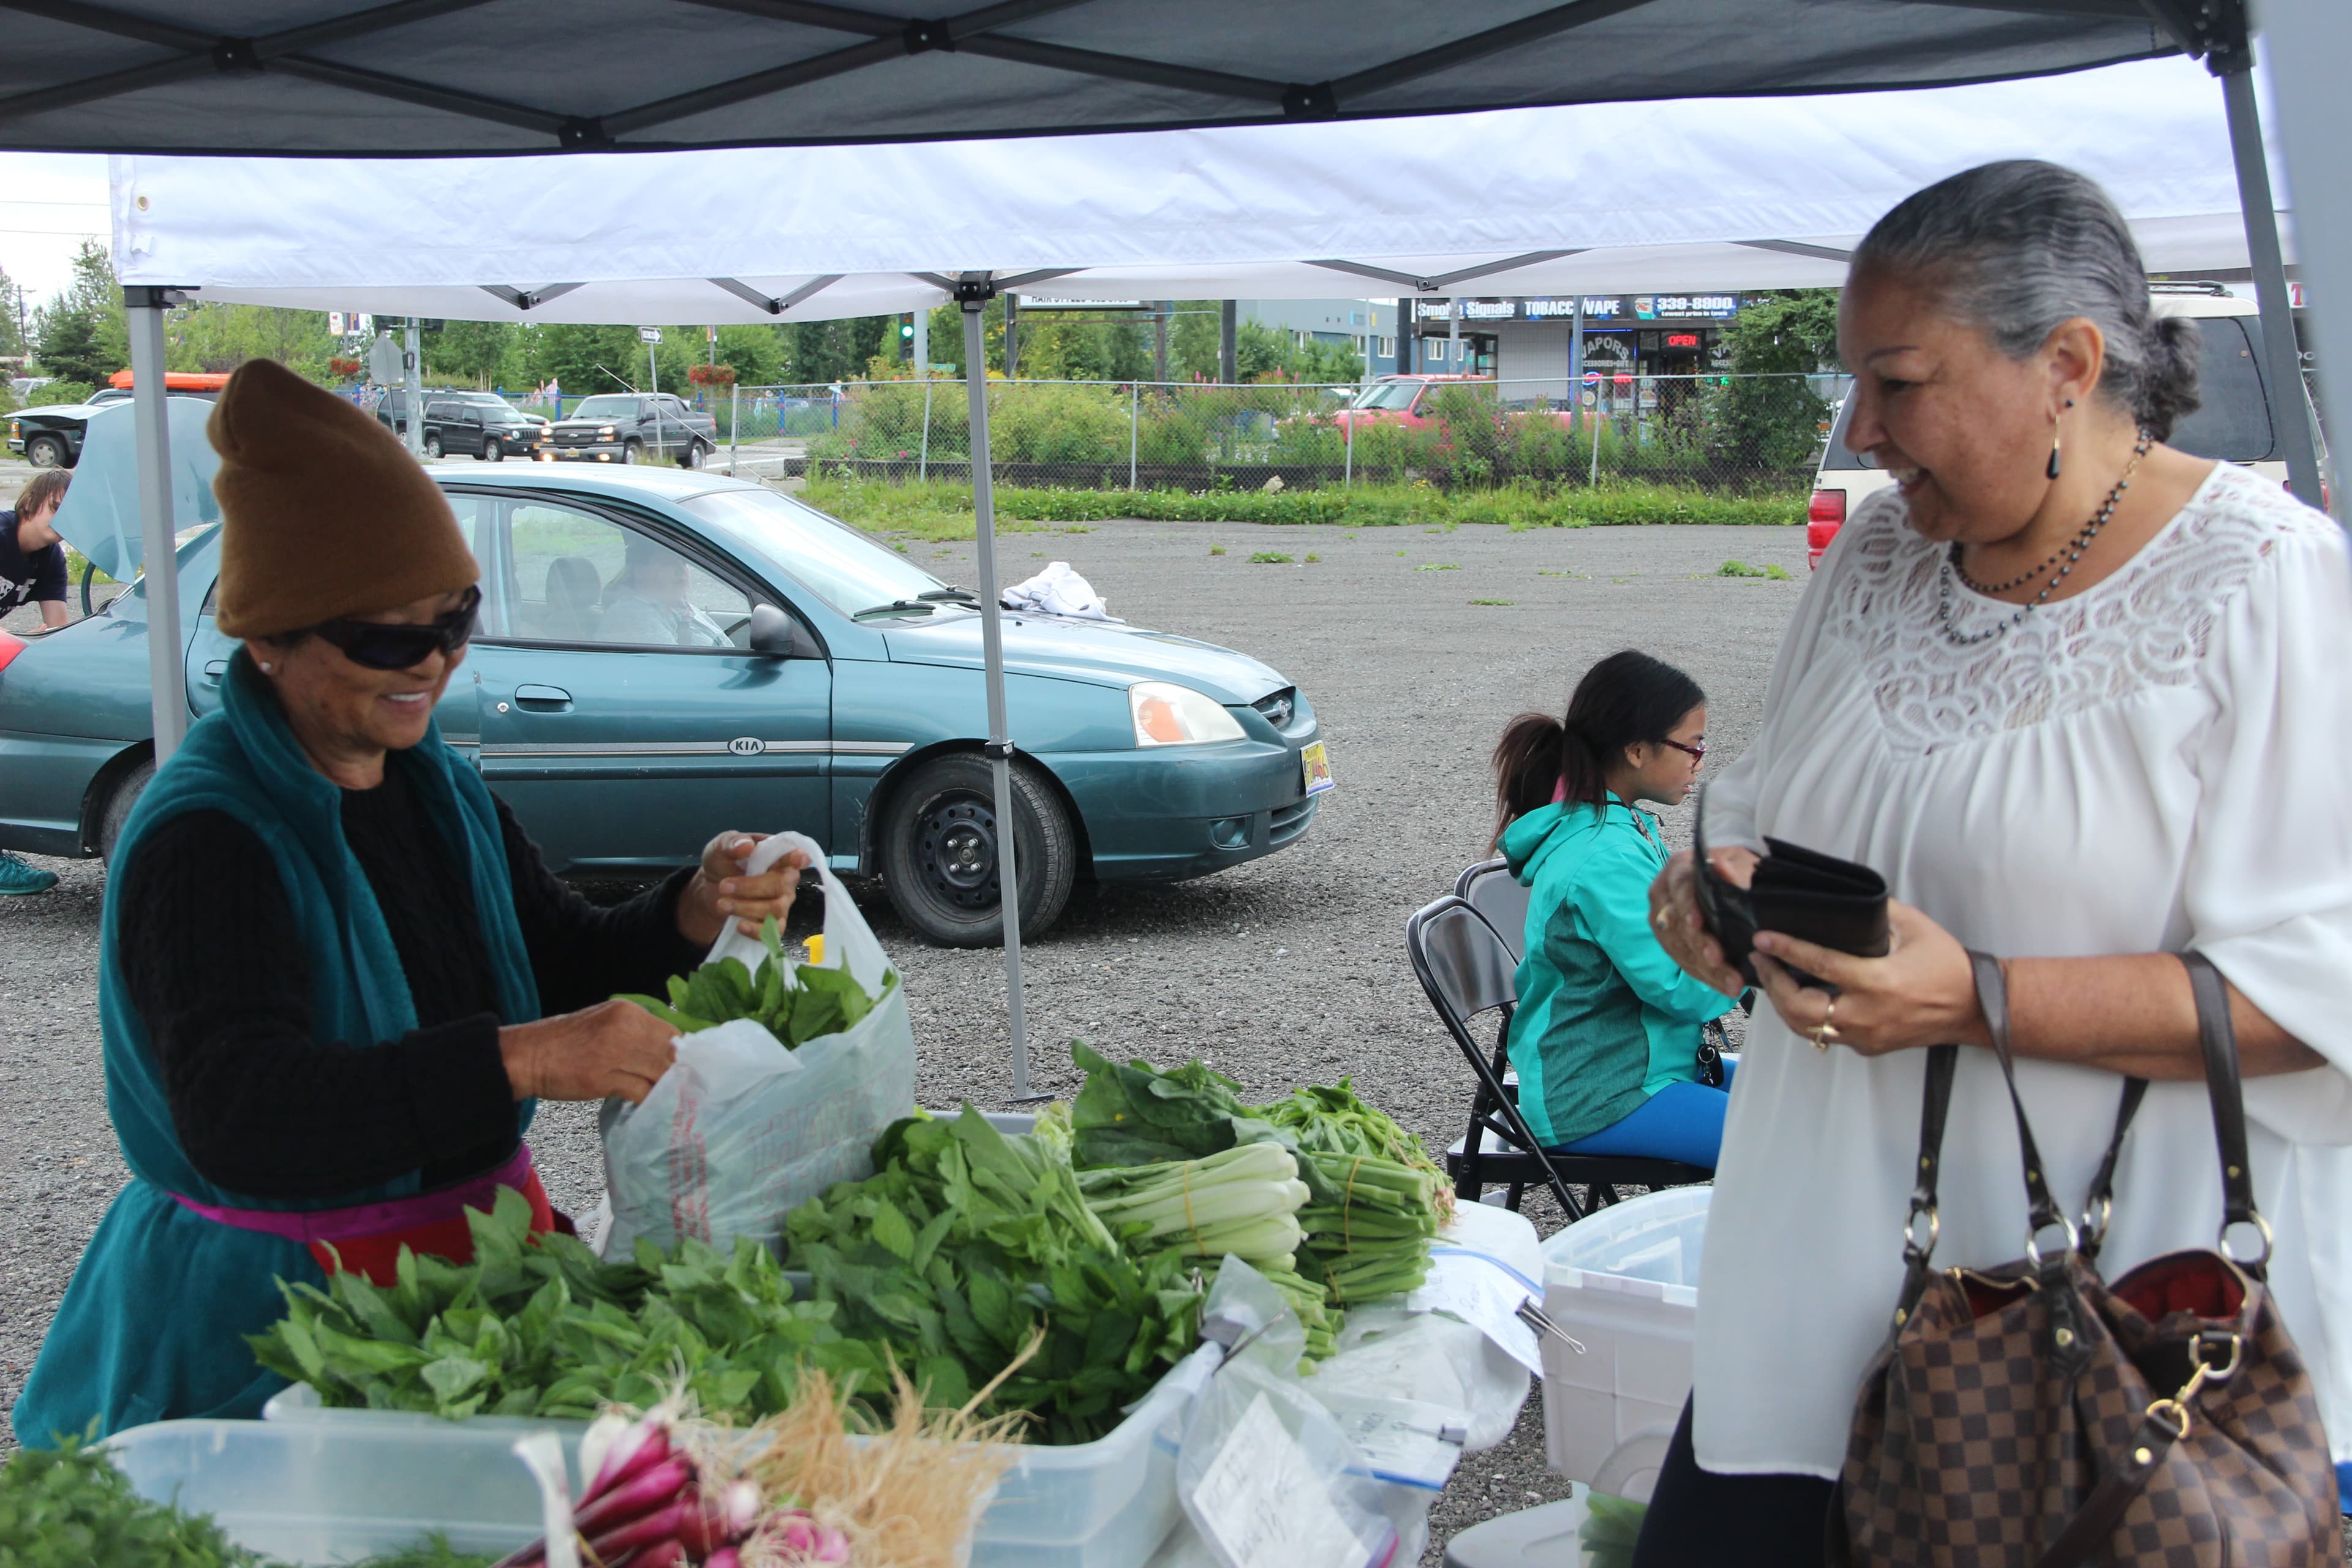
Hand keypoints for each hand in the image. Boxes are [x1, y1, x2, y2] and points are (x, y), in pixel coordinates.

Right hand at [500, 999, 677, 1103]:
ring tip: (665, 1097)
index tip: (681, 1067)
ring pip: (659, 1073)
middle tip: (679, 1087)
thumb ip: (634, 1032)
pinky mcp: (604, 1079)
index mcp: (627, 1011)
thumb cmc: (565, 1041)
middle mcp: (625, 1028)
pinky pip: (641, 1092)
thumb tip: (666, 1050)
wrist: (528, 1055)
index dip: (678, 1053)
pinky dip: (647, 1100)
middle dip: (675, 1072)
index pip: (671, 1032)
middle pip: (669, 1053)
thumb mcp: (604, 1022)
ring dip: (664, 1087)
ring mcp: (615, 1053)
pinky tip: (645, 1104)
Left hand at [676, 832, 806, 944]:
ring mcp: (781, 904)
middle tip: (724, 886)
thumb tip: (747, 846)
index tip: (797, 858)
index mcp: (778, 857)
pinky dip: (756, 930)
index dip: (798, 858)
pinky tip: (740, 925)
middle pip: (781, 885)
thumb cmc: (723, 862)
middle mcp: (786, 881)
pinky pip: (773, 932)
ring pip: (774, 910)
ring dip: (746, 907)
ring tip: (722, 904)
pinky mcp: (772, 924)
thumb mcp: (720, 847)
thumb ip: (731, 843)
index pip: (794, 856)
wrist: (710, 889)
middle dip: (751, 887)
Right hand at [1648, 845, 1759, 995]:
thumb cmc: (1739, 869)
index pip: (1679, 887)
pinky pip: (1684, 961)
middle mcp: (1665, 894)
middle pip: (1675, 922)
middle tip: (1718, 960)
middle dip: (1698, 944)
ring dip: (1705, 968)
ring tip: (1732, 982)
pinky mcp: (1673, 941)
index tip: (1698, 923)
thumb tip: (1721, 869)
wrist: (1738, 881)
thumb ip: (1736, 871)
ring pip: (1678, 947)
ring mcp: (1665, 920)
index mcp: (1679, 868)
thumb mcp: (1744, 865)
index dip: (1687, 906)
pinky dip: (1706, 975)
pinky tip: (1725, 985)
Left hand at [1750, 900, 1985, 1055]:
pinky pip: (1826, 1036)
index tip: (1763, 938)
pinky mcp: (1869, 1047)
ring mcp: (1866, 1036)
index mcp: (1878, 982)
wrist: (1974, 1008)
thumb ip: (1877, 913)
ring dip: (1783, 1004)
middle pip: (1801, 1008)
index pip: (1820, 964)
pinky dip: (1805, 1018)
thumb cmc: (1947, 966)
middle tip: (1761, 959)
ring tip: (1772, 977)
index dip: (1786, 950)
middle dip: (1773, 983)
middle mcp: (1868, 1014)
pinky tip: (1796, 998)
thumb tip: (1841, 902)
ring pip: (1807, 1028)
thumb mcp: (1915, 927)